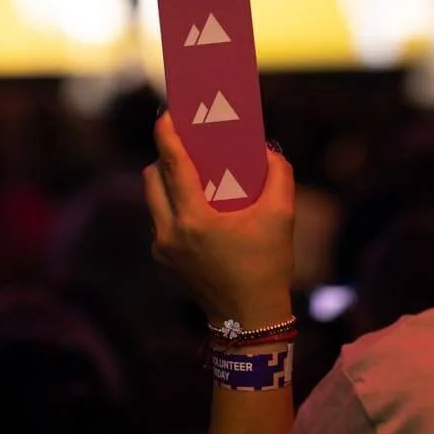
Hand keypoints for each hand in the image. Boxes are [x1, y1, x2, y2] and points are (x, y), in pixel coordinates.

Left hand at [144, 111, 295, 329]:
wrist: (250, 319)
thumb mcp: (281, 217)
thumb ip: (278, 175)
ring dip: (166, 180)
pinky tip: (195, 203)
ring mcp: (163, 247)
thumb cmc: (266, 266)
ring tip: (190, 171)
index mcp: (195, 218)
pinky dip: (172, 204)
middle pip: (152, 177)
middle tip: (185, 142)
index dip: (166, 134)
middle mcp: (171, 231)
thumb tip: (267, 150)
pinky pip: (161, 219)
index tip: (166, 114)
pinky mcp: (163, 259)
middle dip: (164, 155)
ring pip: (153, 198)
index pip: (172, 164)